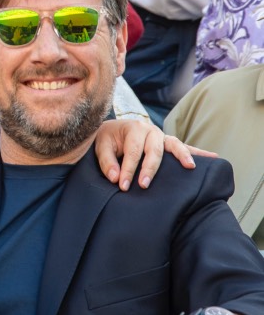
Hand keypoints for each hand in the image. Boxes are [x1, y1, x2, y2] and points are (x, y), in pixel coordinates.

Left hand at [94, 120, 211, 189]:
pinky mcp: (167, 143)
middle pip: (154, 150)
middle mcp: (150, 130)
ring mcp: (162, 136)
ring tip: (190, 167)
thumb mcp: (101, 146)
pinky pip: (184, 147)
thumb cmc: (107, 139)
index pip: (132, 152)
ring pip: (174, 145)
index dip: (127, 170)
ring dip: (182, 156)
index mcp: (134, 128)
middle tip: (143, 185)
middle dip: (149, 169)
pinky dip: (198, 152)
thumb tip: (115, 178)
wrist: (112, 130)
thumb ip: (107, 162)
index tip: (122, 186)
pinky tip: (213, 157)